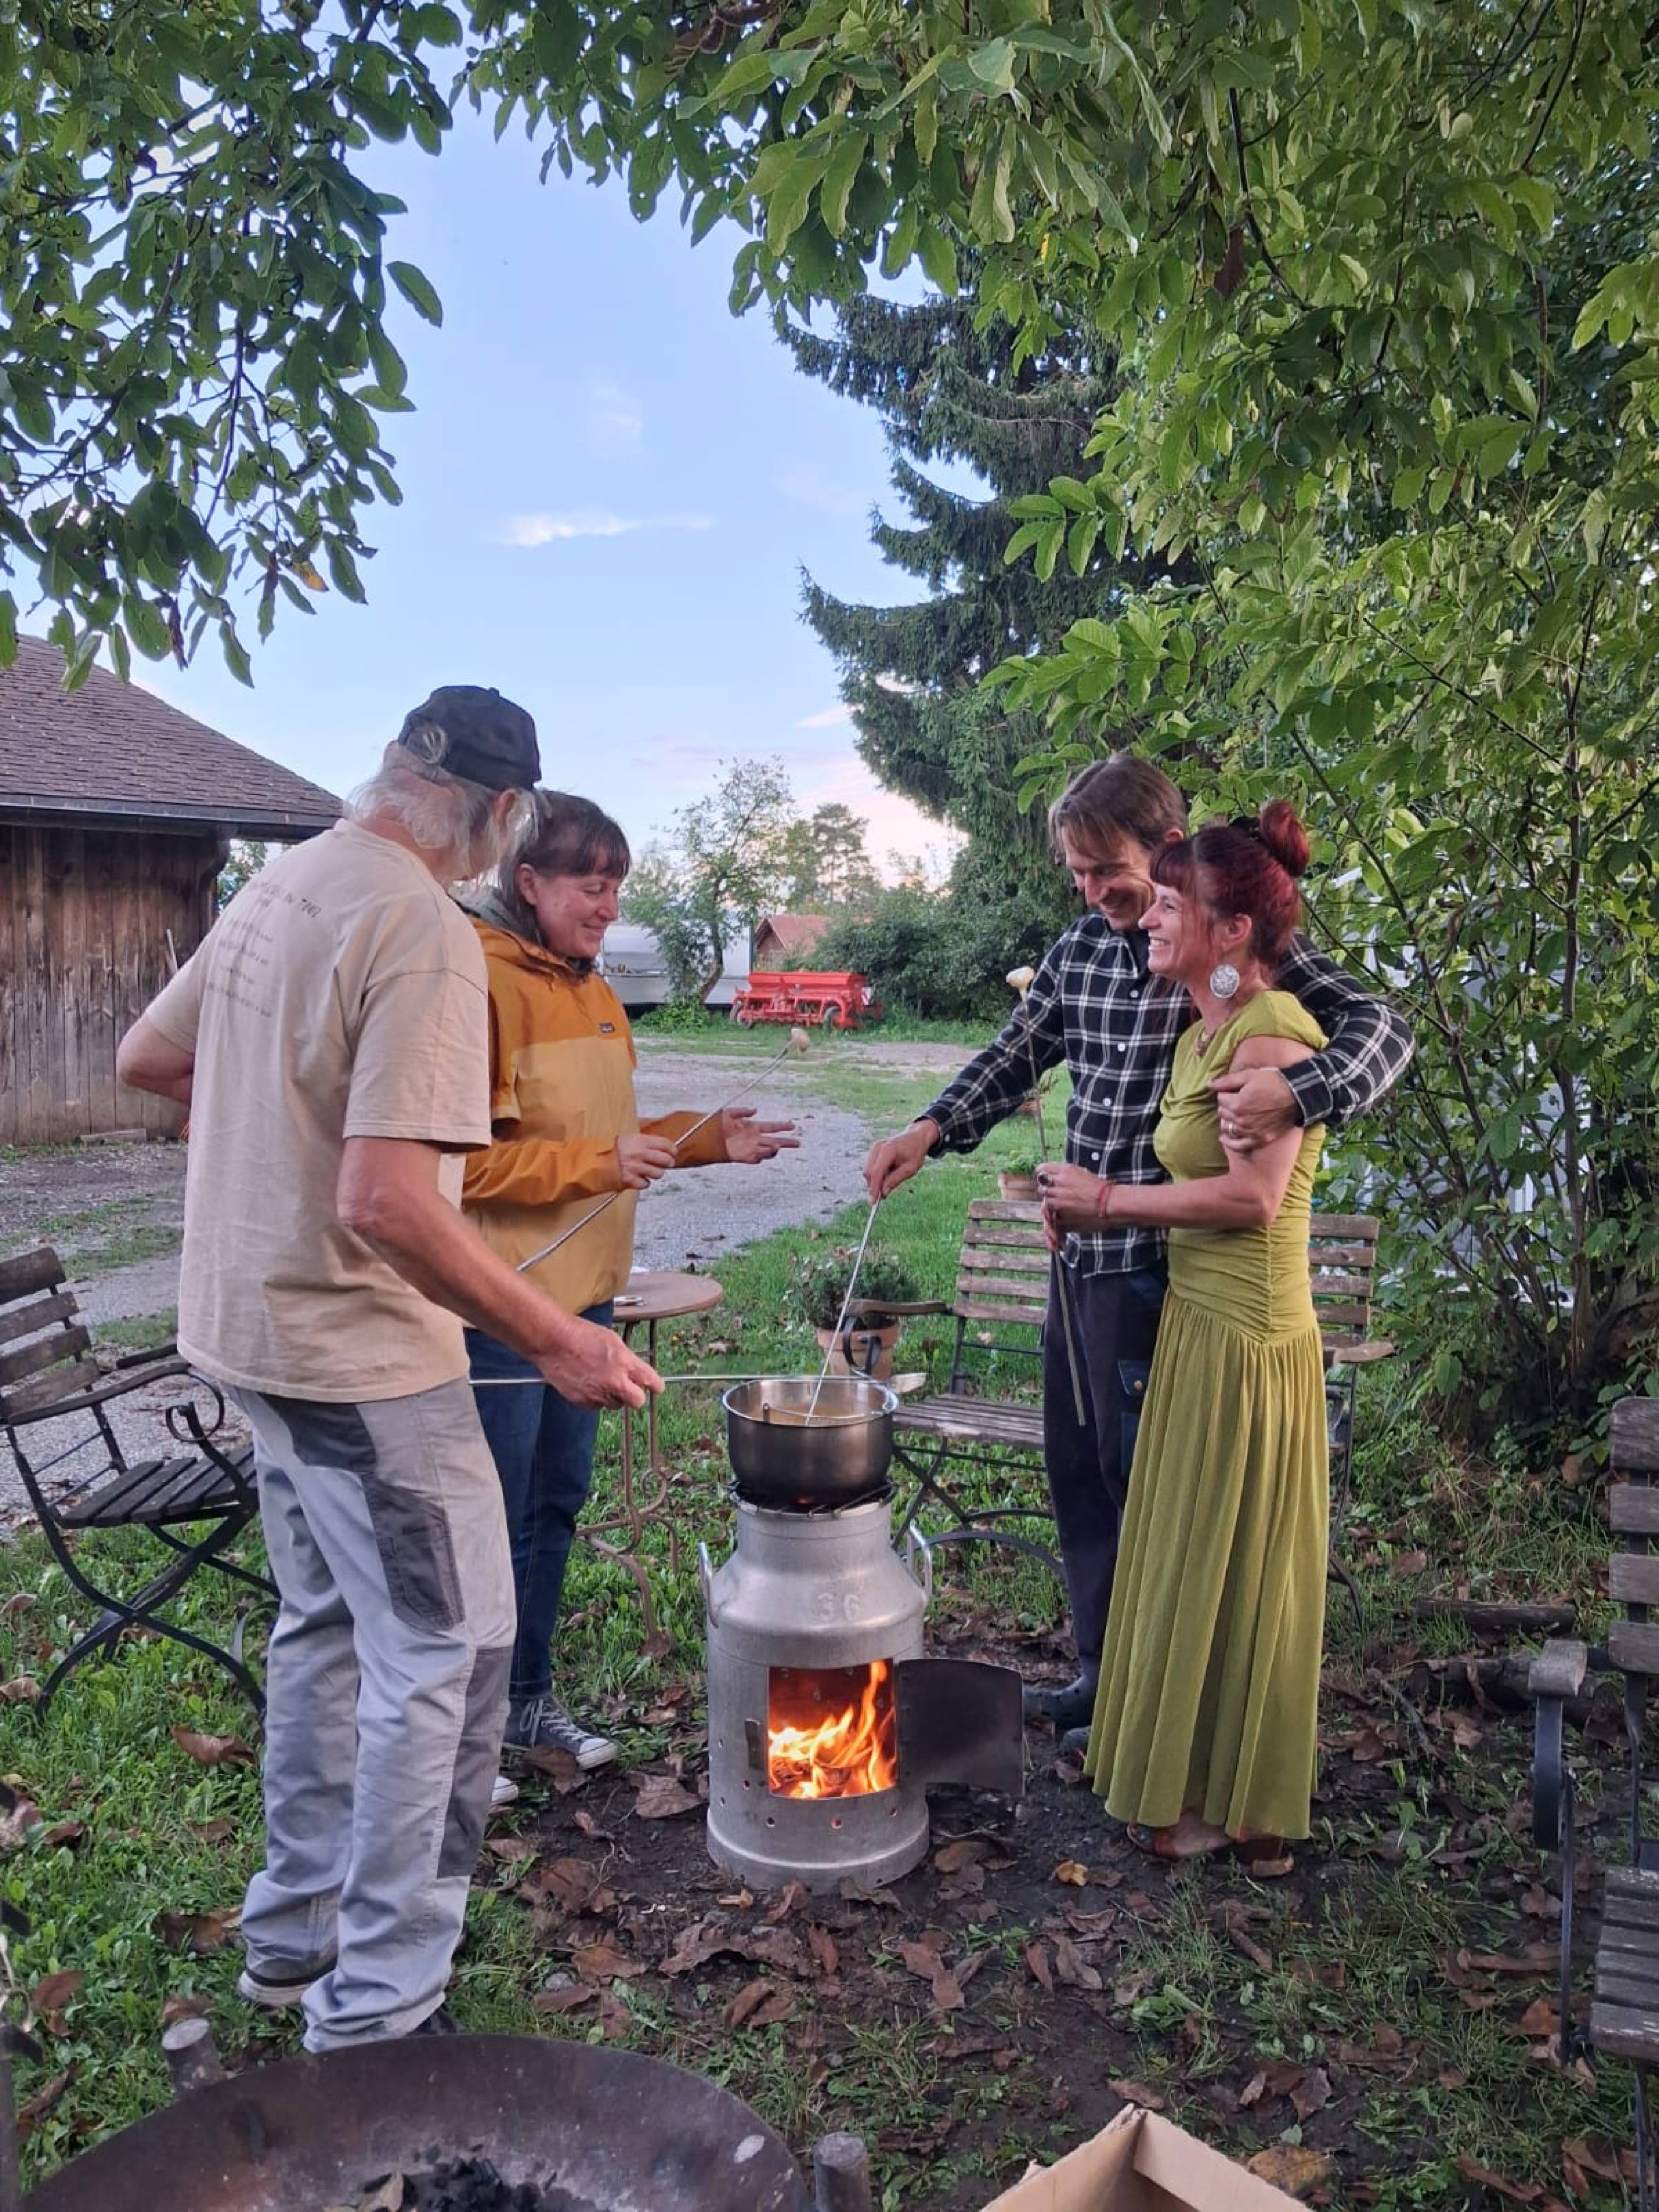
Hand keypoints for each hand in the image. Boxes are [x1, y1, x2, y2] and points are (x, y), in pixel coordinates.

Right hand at [535, 1316, 661, 1409]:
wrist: (553, 1341)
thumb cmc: (580, 1334)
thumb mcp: (612, 1339)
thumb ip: (626, 1357)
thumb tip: (634, 1369)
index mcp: (624, 1362)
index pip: (651, 1381)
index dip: (656, 1385)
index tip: (657, 1387)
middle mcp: (614, 1381)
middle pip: (638, 1401)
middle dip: (636, 1396)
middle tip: (630, 1389)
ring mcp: (598, 1393)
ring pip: (615, 1404)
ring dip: (612, 1396)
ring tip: (600, 1379)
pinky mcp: (582, 1401)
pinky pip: (595, 1405)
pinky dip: (594, 1398)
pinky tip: (587, 1383)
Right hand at [615, 1133, 677, 1187]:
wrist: (594, 1161)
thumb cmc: (611, 1150)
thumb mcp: (629, 1139)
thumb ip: (645, 1143)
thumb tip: (664, 1149)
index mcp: (640, 1141)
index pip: (666, 1145)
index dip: (672, 1150)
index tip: (673, 1153)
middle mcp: (639, 1154)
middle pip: (666, 1161)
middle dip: (668, 1163)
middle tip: (665, 1164)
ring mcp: (635, 1167)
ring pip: (658, 1174)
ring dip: (655, 1174)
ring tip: (647, 1170)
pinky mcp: (630, 1180)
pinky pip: (646, 1184)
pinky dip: (643, 1182)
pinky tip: (638, 1178)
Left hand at [722, 1106, 799, 1163]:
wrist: (705, 1138)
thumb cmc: (715, 1125)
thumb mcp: (728, 1113)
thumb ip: (741, 1111)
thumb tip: (754, 1110)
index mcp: (752, 1127)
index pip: (771, 1127)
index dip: (782, 1126)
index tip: (792, 1126)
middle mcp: (754, 1139)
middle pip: (774, 1140)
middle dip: (786, 1142)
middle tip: (798, 1143)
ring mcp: (750, 1148)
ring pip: (767, 1151)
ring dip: (774, 1150)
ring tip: (778, 1147)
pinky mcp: (744, 1157)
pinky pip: (757, 1158)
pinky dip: (763, 1156)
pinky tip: (767, 1152)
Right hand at [864, 1120, 936, 1200]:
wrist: (916, 1137)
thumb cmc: (915, 1152)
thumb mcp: (910, 1169)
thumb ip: (895, 1180)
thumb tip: (883, 1193)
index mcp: (888, 1150)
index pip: (877, 1172)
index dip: (874, 1188)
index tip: (873, 1202)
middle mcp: (878, 1147)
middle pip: (869, 1172)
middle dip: (874, 1186)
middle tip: (885, 1195)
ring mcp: (875, 1148)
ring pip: (869, 1171)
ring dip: (877, 1180)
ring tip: (892, 1178)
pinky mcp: (874, 1151)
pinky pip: (871, 1167)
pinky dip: (878, 1174)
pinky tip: (890, 1172)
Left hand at [1036, 1160, 1104, 1232]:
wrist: (1107, 1201)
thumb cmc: (1098, 1187)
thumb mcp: (1081, 1172)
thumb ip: (1066, 1173)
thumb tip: (1056, 1174)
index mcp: (1066, 1169)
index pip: (1044, 1168)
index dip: (1041, 1171)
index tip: (1041, 1173)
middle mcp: (1060, 1181)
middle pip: (1042, 1183)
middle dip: (1046, 1186)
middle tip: (1053, 1190)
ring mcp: (1059, 1196)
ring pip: (1046, 1197)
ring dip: (1050, 1198)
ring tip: (1061, 1200)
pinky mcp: (1060, 1208)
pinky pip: (1051, 1207)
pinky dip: (1054, 1208)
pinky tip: (1063, 1208)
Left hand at [1207, 1066, 1297, 1155]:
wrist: (1297, 1095)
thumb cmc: (1273, 1082)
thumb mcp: (1249, 1076)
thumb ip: (1227, 1081)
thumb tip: (1209, 1084)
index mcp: (1237, 1104)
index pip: (1220, 1099)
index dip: (1226, 1092)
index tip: (1234, 1090)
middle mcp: (1242, 1121)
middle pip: (1223, 1113)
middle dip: (1227, 1105)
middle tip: (1237, 1099)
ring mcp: (1250, 1132)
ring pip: (1228, 1127)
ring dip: (1228, 1120)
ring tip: (1235, 1113)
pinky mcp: (1260, 1139)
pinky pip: (1238, 1146)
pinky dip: (1230, 1142)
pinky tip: (1224, 1138)